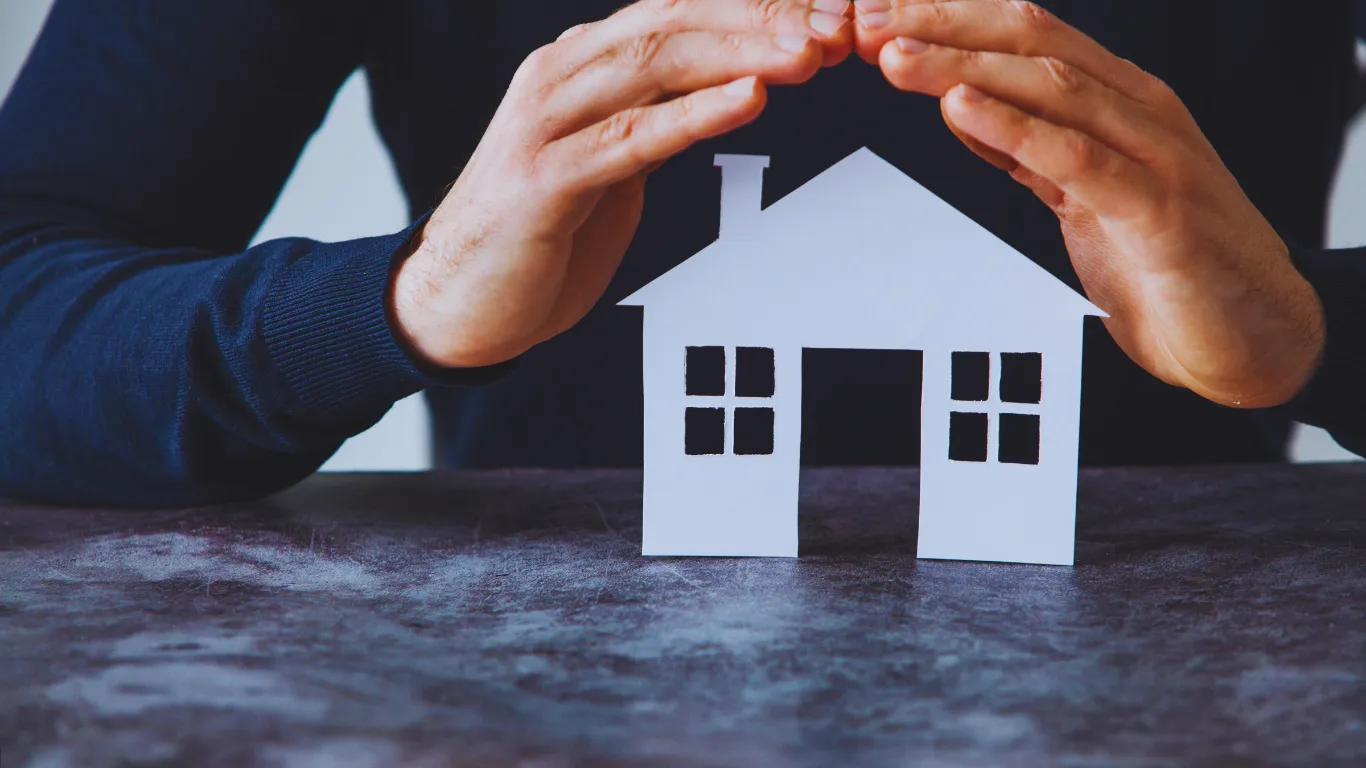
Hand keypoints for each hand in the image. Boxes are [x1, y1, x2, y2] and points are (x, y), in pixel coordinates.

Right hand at [393, 0, 853, 368]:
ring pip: (655, 65)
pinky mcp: (543, 180)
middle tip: (835, 25)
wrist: (456, 302)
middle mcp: (560, 76)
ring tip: (808, 55)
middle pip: (674, 22)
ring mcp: (546, 124)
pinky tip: (748, 102)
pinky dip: (693, 116)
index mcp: (580, 64)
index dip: (757, 6)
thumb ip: (653, 115)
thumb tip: (727, 88)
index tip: (827, 11)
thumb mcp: (607, 157)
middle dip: (764, 18)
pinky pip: (630, 138)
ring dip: (741, 55)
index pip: (679, 10)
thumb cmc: (537, 230)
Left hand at [854, 0, 1324, 407]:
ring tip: (899, 57)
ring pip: (1052, 88)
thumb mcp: (1080, 194)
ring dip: (965, 68)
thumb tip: (962, 105)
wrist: (1251, 336)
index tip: (880, 15)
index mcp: (1116, 101)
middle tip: (873, 22)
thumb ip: (1028, 149)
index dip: (950, 18)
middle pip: (1032, 43)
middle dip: (944, 27)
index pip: (1024, 36)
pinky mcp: (1158, 213)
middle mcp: (1137, 112)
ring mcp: (1154, 156)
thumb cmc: (1168, 261)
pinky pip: (1076, 159)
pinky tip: (962, 110)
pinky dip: (1015, 130)